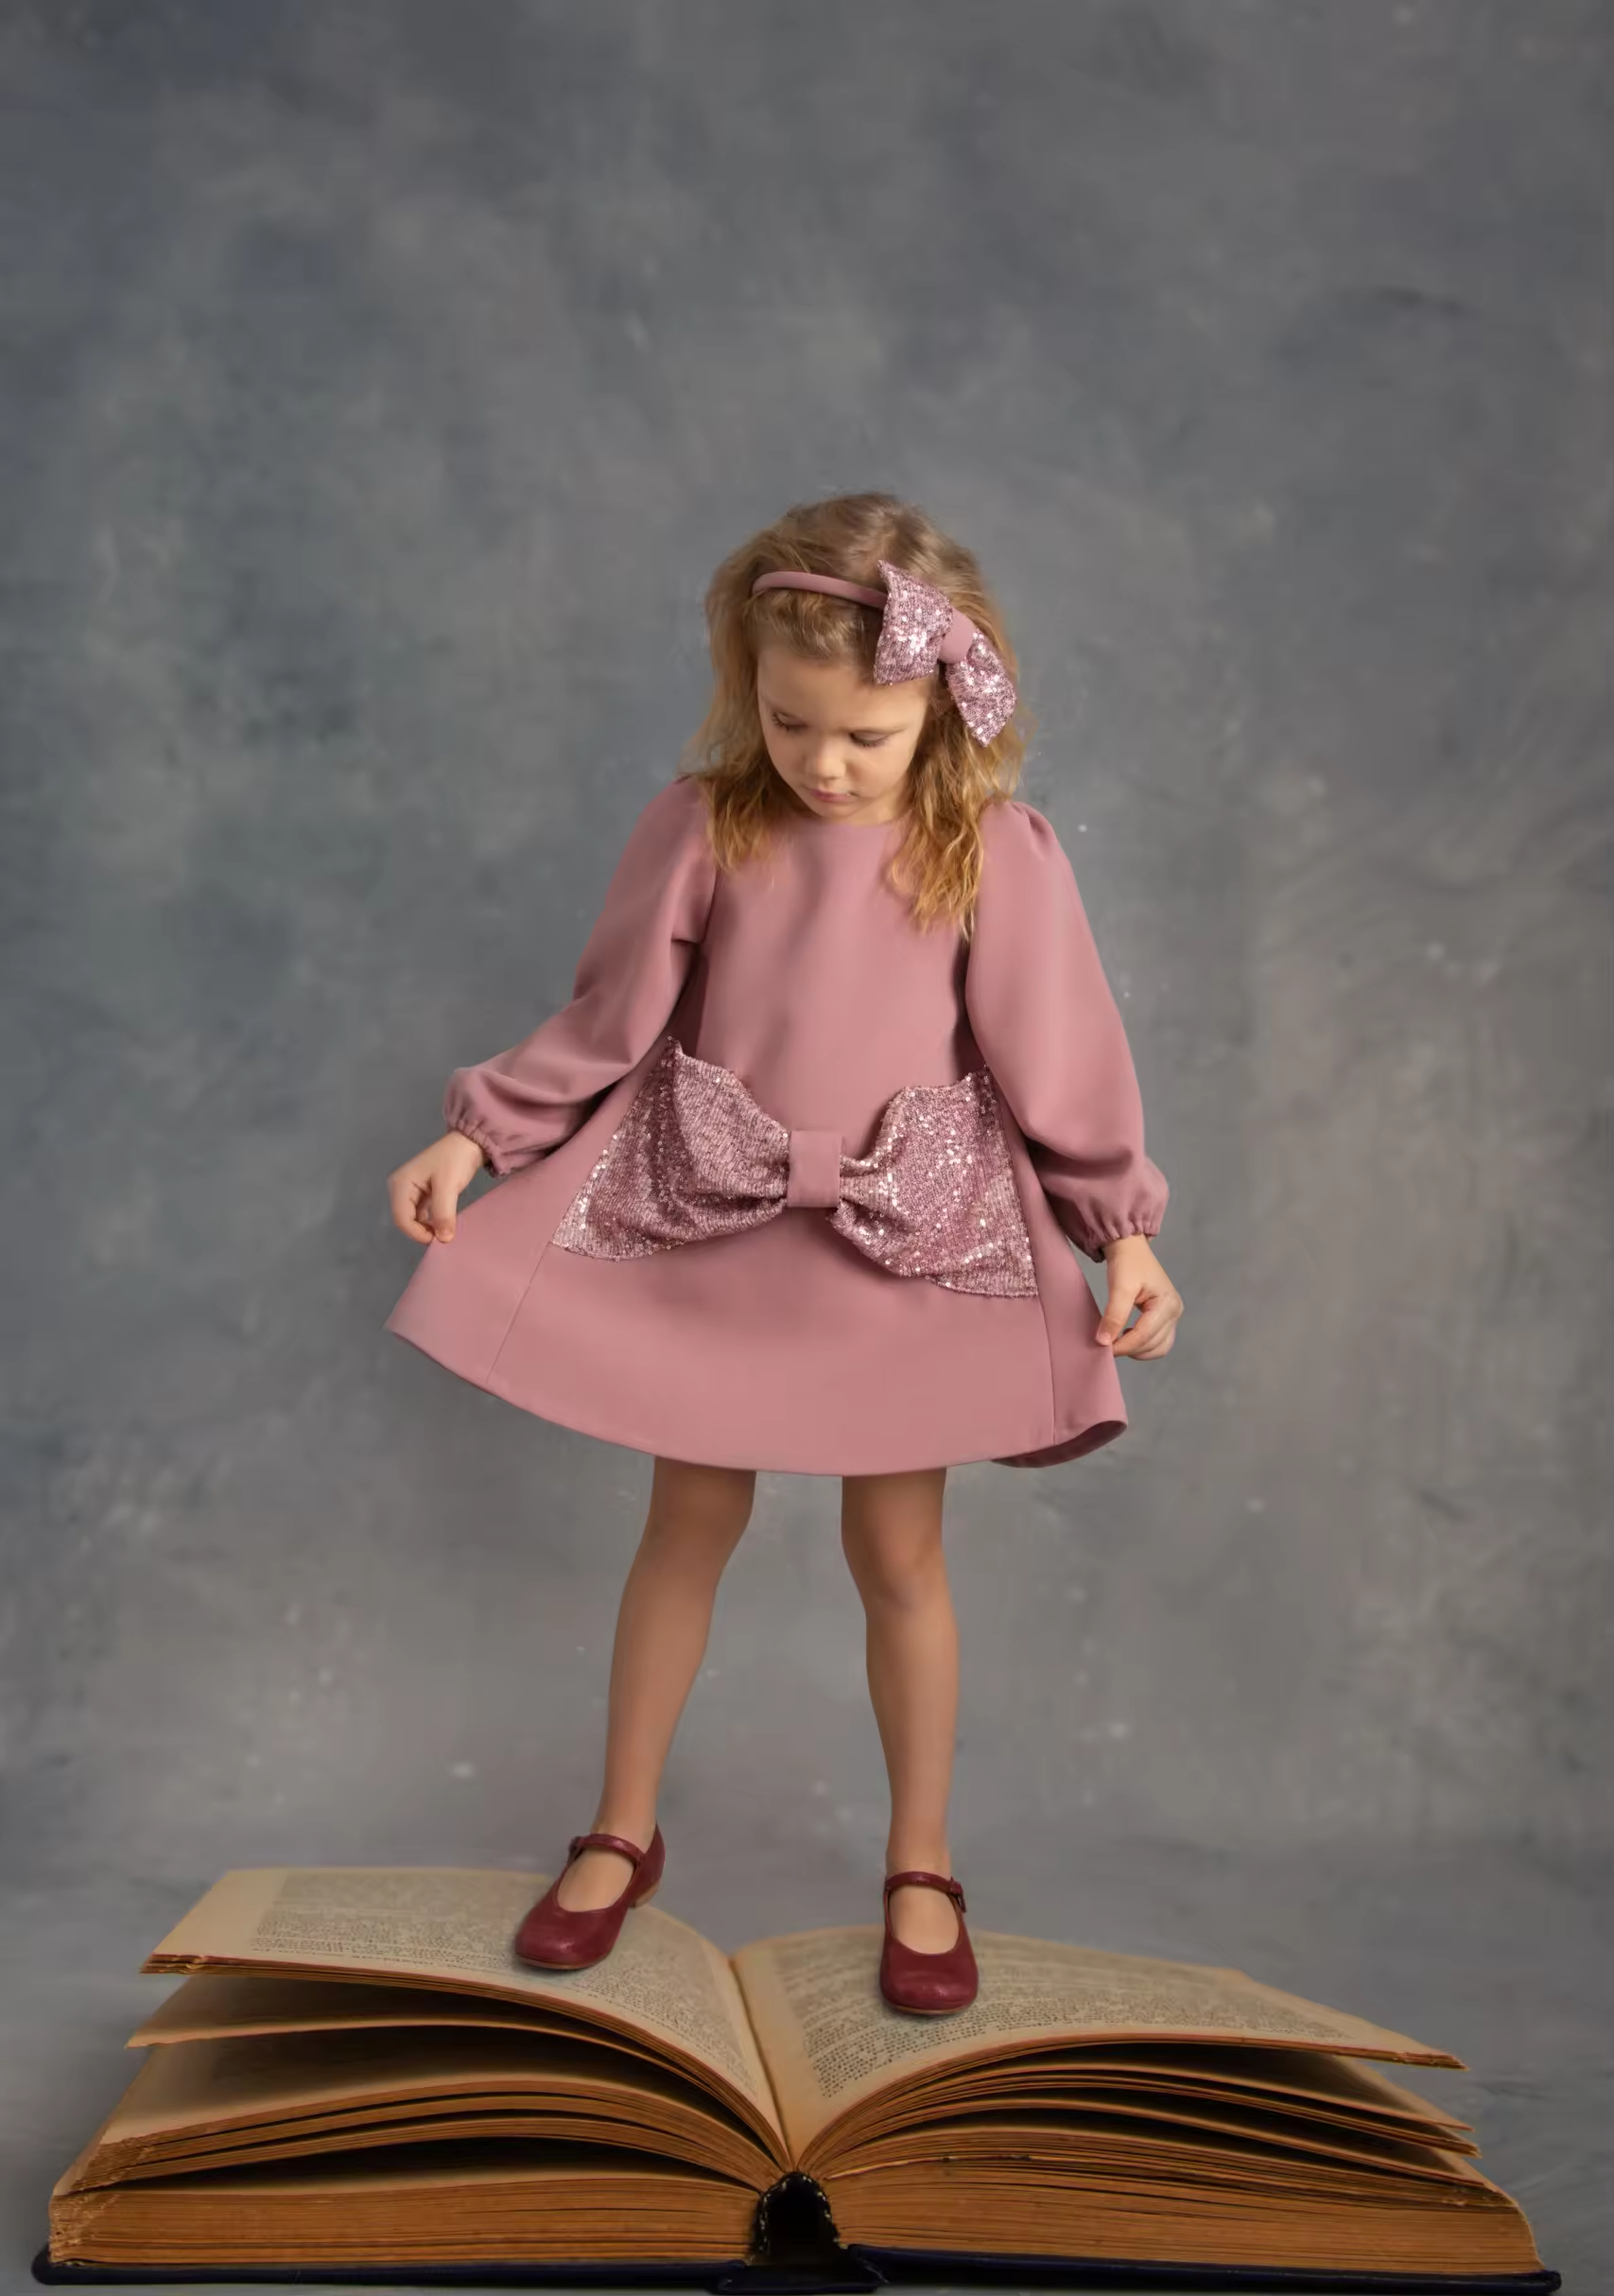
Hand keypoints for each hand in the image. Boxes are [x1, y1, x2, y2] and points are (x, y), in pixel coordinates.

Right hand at [387, 1129, 487, 1244]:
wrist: (470, 1142)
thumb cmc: (456, 1160)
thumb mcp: (448, 1186)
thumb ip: (443, 1213)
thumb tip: (443, 1239)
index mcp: (401, 1184)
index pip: (401, 1219)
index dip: (417, 1233)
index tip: (438, 1239)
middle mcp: (401, 1188)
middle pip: (405, 1220)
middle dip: (421, 1231)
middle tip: (442, 1237)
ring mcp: (410, 1190)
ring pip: (413, 1218)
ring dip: (426, 1227)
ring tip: (444, 1232)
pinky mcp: (422, 1192)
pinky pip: (421, 1213)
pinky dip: (430, 1221)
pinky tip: (442, 1225)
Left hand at [1095, 1235, 1181, 1358]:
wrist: (1130, 1247)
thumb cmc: (1127, 1263)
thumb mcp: (1120, 1287)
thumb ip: (1114, 1315)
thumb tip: (1104, 1341)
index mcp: (1167, 1304)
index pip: (1144, 1335)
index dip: (1123, 1346)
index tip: (1103, 1348)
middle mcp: (1175, 1312)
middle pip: (1152, 1344)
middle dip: (1129, 1348)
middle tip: (1107, 1345)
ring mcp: (1172, 1316)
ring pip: (1158, 1348)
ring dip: (1137, 1350)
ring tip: (1117, 1341)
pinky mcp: (1166, 1318)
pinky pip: (1157, 1341)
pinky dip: (1142, 1345)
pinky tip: (1126, 1336)